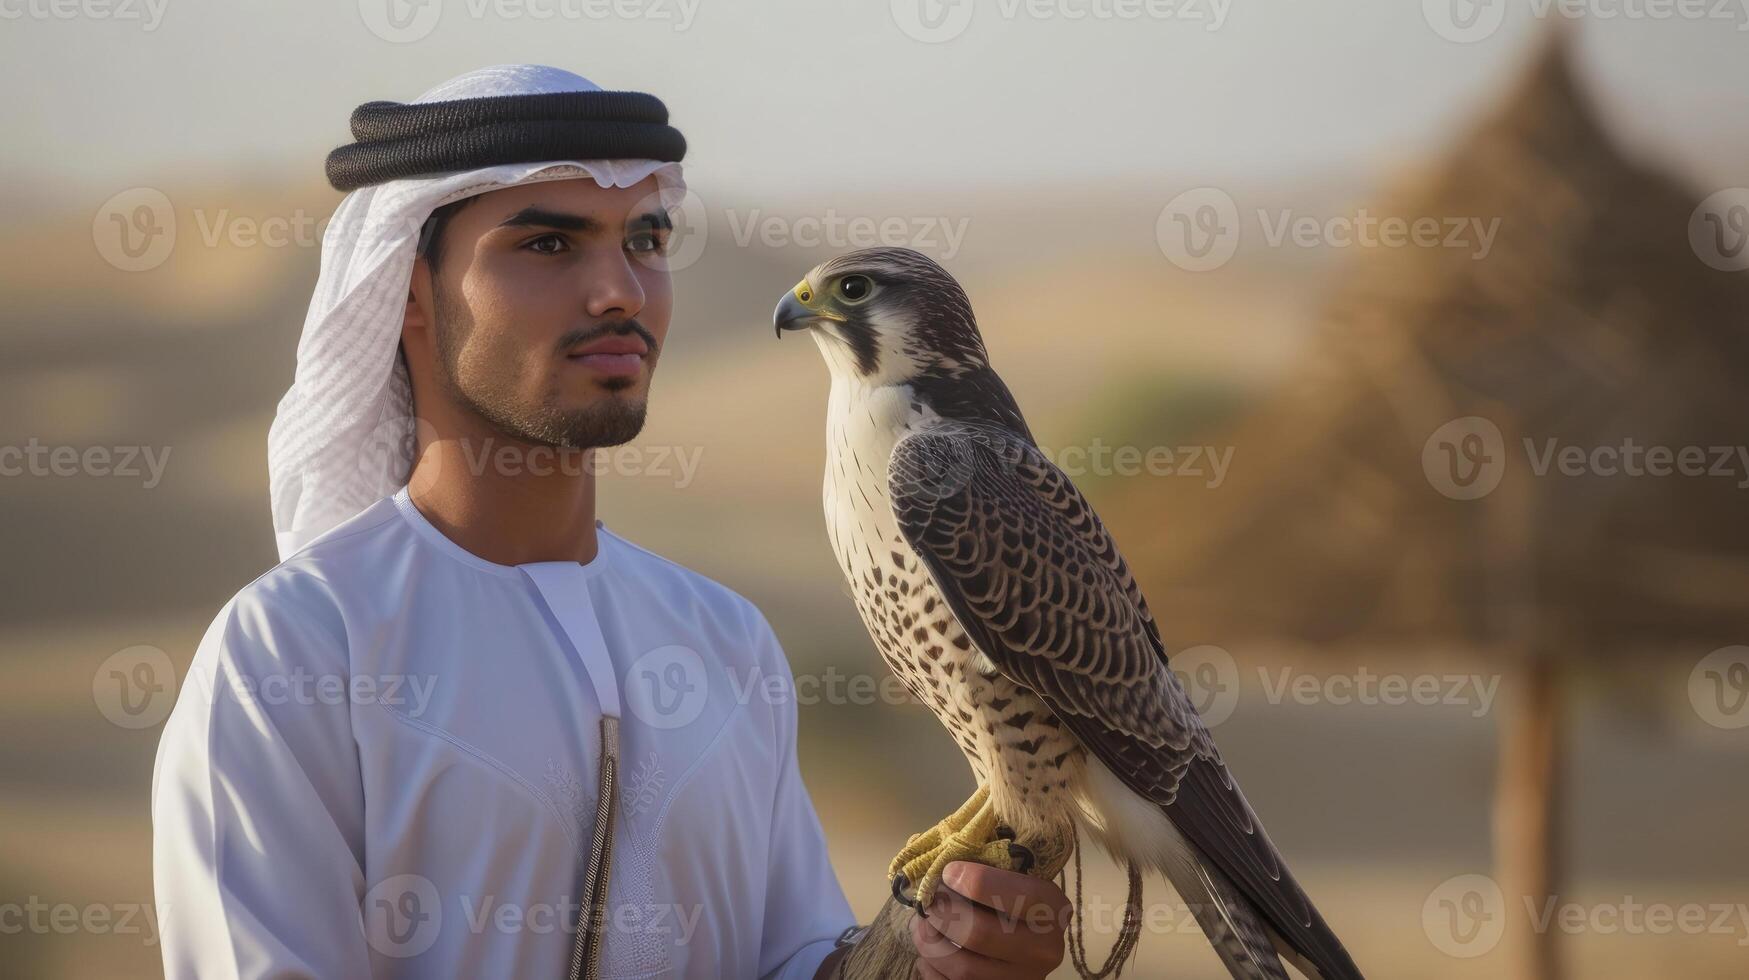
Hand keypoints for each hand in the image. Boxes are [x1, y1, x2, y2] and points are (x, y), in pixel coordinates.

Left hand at [910, 860, 1069, 978]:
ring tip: (921, 927)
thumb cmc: (1012, 900)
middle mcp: (1046, 949)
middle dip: (943, 914)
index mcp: (1053, 909)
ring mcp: (1024, 979)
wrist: (1025, 946)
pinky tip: (929, 954)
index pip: (1018, 894)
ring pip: (964, 968)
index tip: (948, 872)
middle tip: (928, 903)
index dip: (976, 881)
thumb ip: (987, 863)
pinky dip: (932, 970)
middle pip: (980, 933)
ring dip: (931, 944)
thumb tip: (940, 855)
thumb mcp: (1014, 877)